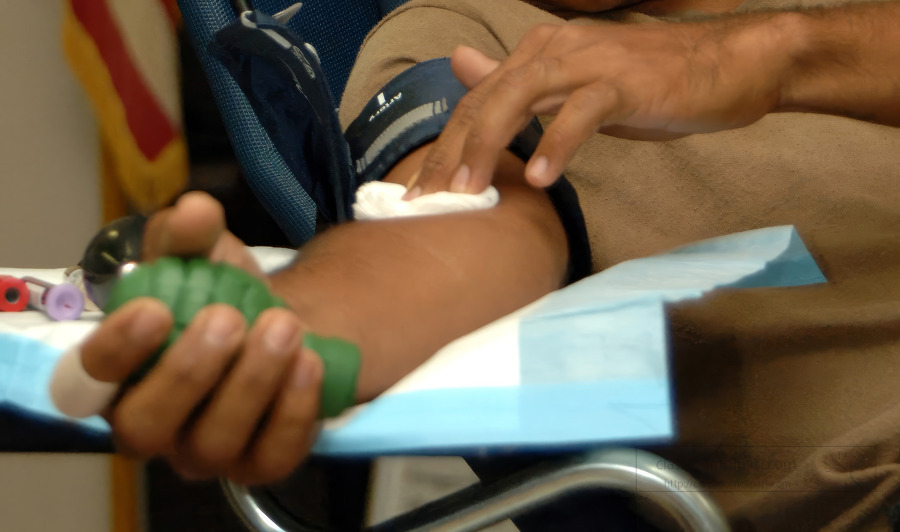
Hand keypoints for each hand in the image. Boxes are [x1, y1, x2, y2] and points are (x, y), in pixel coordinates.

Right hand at [79, 192, 322, 484]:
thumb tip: (194, 212)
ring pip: (214, 442)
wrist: (280, 323)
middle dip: (189, 370)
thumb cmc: (222, 295)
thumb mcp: (201, 254)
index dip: (115, 351)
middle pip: (146, 425)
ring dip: (252, 380)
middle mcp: (152, 424)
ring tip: (284, 325)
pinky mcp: (260, 463)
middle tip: (228, 317)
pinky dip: (294, 408)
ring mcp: (205, 452)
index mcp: (119, 376)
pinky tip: (309, 362)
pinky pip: (273, 453)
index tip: (155, 309)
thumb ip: (187, 233)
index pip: (86, 383)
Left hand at [408, 17, 788, 195]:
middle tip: (427, 201)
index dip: (445, 146)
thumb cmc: (649, 81)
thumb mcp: (572, 82)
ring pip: (522, 97)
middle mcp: (555, 48)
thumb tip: (462, 64)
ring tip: (468, 192)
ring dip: (489, 145)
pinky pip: (582, 111)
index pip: (477, 101)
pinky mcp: (625, 82)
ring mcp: (590, 62)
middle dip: (451, 152)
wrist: (727, 63)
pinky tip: (538, 177)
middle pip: (487, 100)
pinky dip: (557, 143)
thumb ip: (515, 80)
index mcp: (538, 52)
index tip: (421, 191)